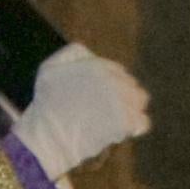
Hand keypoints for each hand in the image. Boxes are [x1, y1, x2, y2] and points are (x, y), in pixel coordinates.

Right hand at [13, 45, 148, 179]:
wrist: (49, 135)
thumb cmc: (46, 104)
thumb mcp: (49, 69)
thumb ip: (70, 54)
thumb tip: (89, 52)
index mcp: (98, 66)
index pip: (118, 71)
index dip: (111, 84)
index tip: (99, 97)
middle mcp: (113, 81)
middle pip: (131, 85)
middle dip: (121, 96)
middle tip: (103, 110)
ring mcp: (122, 102)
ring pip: (140, 100)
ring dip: (130, 107)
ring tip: (114, 118)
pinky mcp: (127, 122)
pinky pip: (143, 122)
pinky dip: (134, 126)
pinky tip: (121, 130)